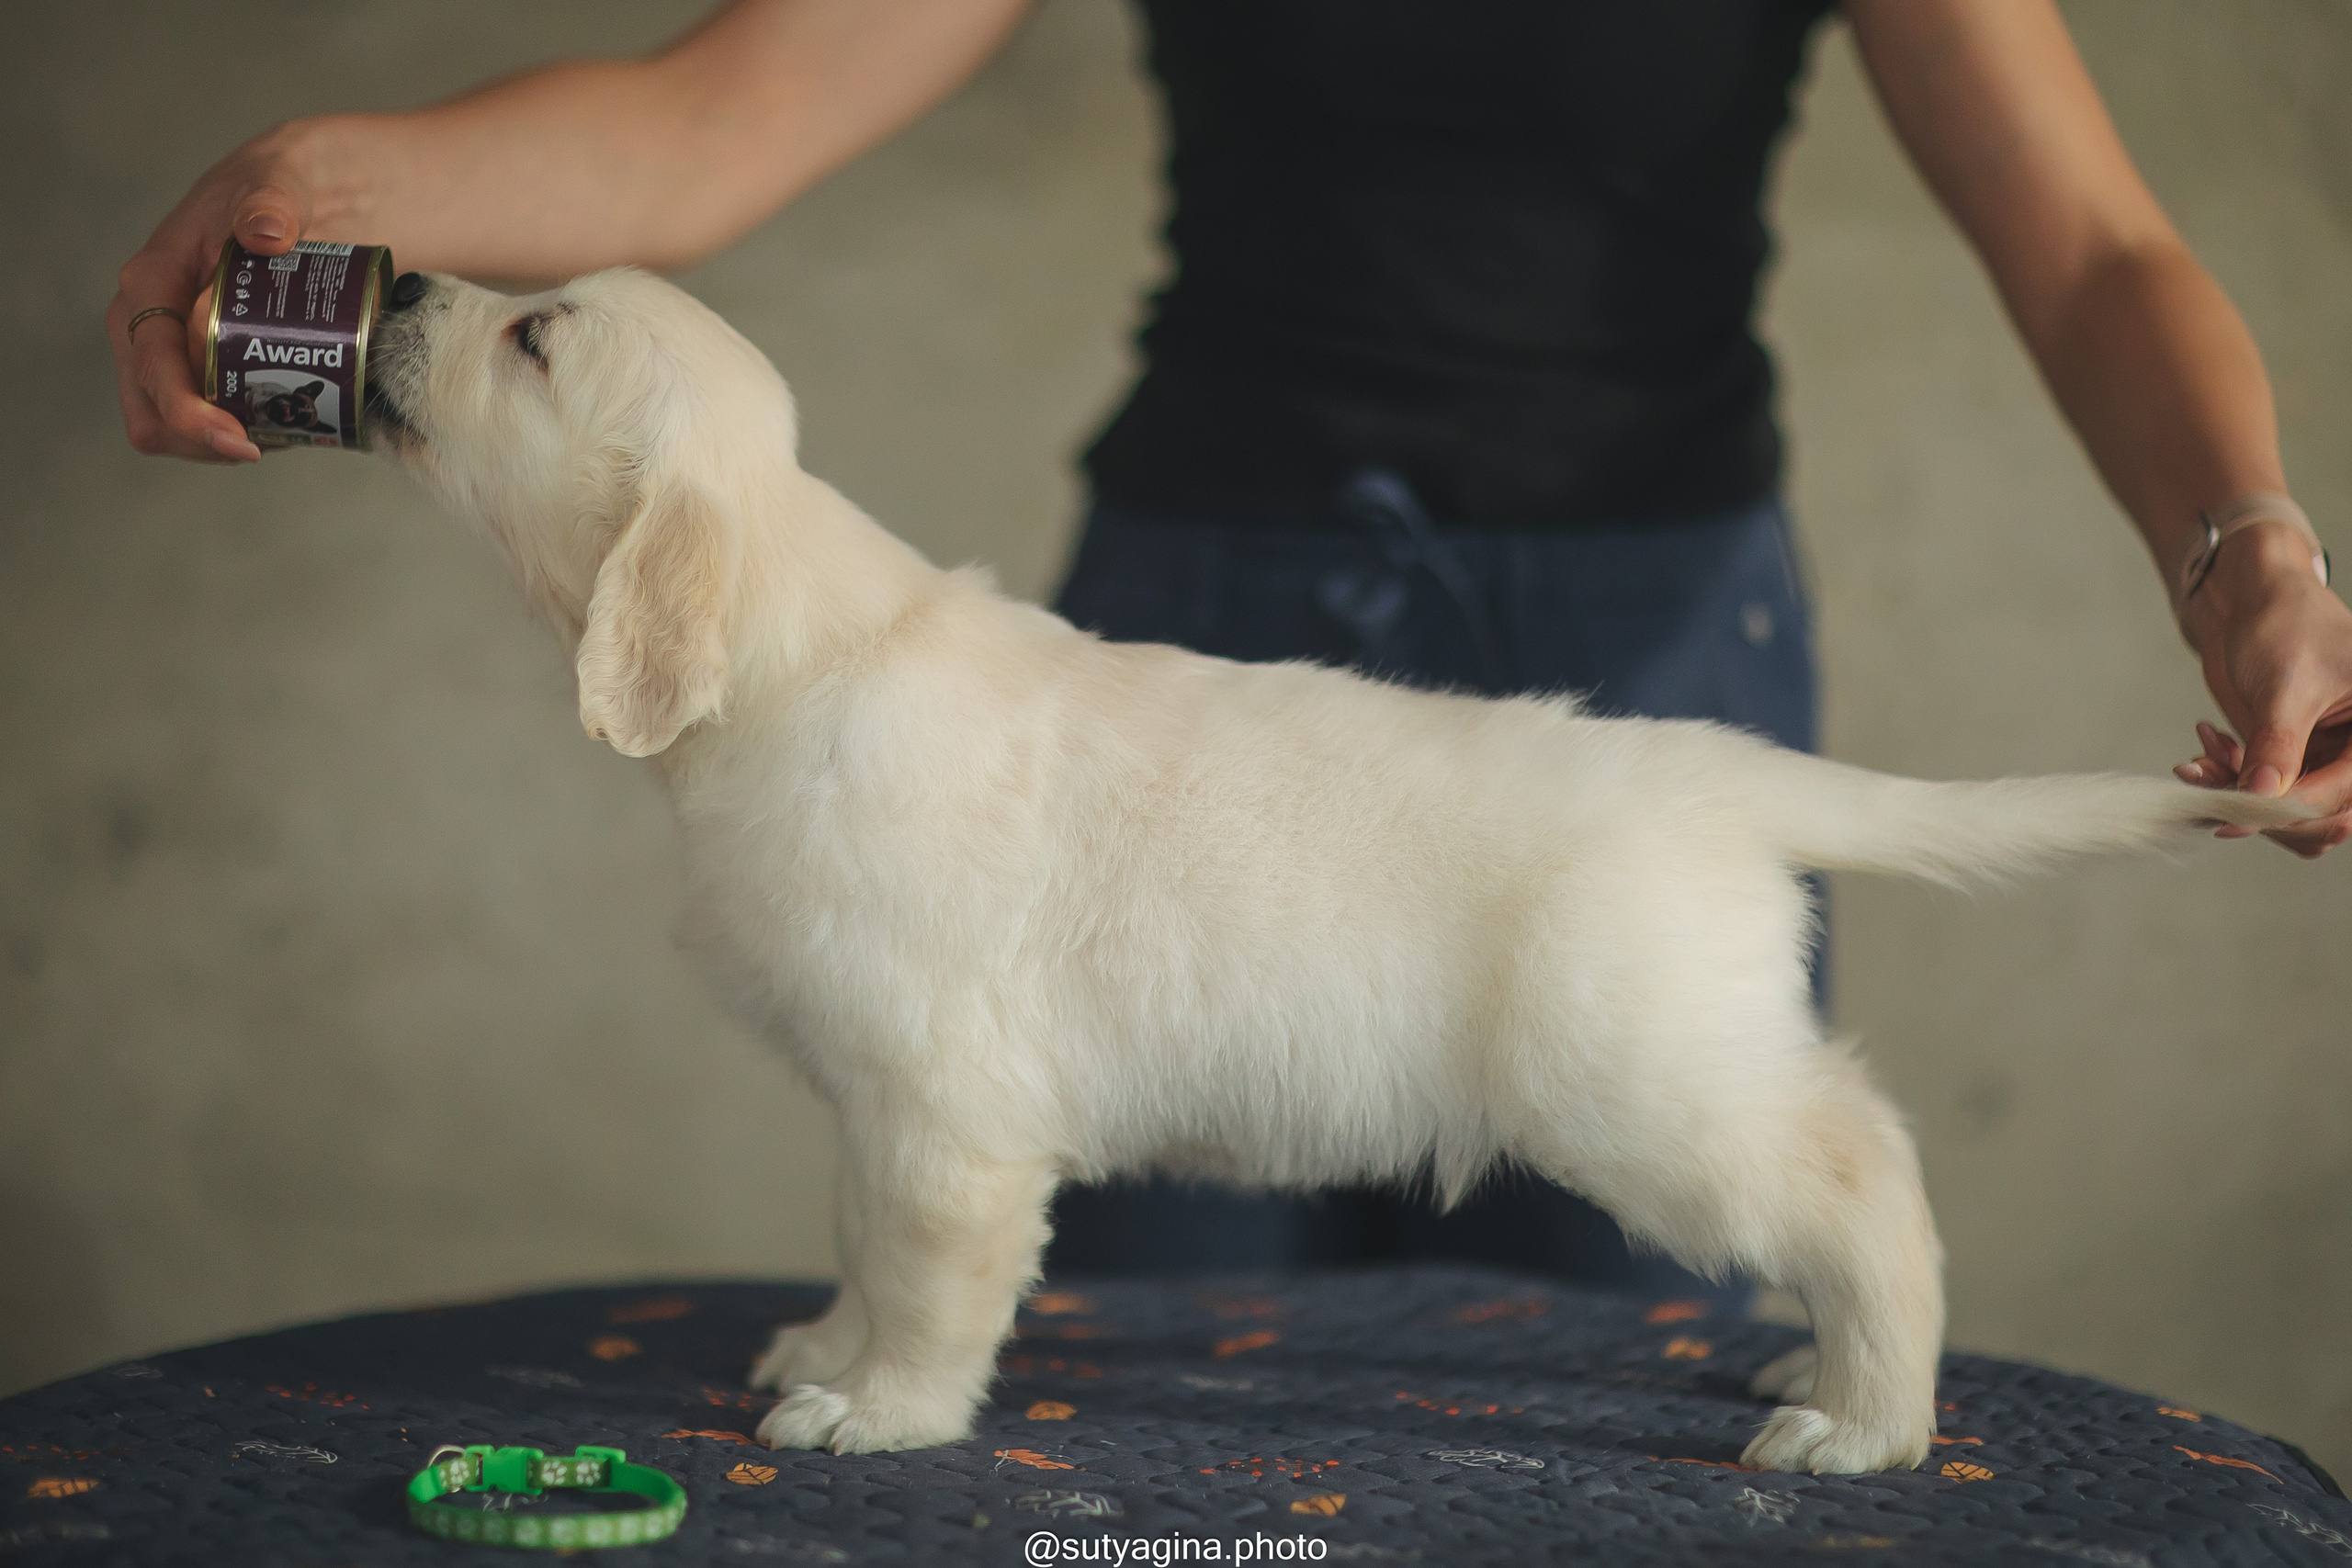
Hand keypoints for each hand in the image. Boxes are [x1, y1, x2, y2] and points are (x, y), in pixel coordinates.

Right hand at [109, 128, 320, 463]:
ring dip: (227, 443)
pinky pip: (211, 423)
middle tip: (268, 443)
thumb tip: (265, 232)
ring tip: (285, 428)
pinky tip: (290, 422)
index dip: (187, 413)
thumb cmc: (281, 188)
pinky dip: (246, 434)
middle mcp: (150, 323)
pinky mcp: (207, 368)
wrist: (306, 194)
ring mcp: (176, 351)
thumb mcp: (279, 183)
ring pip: (177, 430)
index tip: (240, 439)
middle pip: (152, 414)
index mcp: (152, 282)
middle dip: (204, 442)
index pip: (151, 364)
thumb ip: (271, 203)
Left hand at [2173, 521, 2351, 856]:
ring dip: (2239, 798)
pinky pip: (2263, 795)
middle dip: (2260, 808)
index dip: (2283, 809)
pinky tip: (2204, 749)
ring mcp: (2325, 760)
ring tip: (2201, 764)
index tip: (2231, 815)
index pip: (2336, 795)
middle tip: (2209, 787)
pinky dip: (2229, 781)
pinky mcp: (2293, 761)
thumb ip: (2276, 745)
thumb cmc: (2287, 625)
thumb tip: (2260, 795)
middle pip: (2320, 819)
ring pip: (2288, 814)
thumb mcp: (2285, 688)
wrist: (2257, 602)